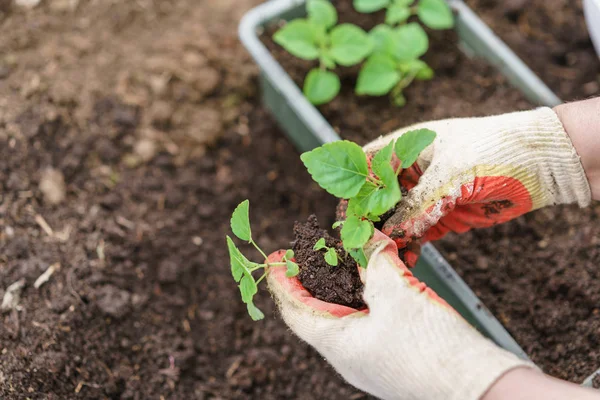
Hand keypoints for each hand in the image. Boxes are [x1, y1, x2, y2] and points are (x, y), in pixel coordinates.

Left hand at [267, 230, 531, 399]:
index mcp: (338, 344)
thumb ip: (375, 260)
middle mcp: (350, 353)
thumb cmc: (434, 350)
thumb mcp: (397, 294)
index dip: (283, 281)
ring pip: (352, 310)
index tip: (277, 256)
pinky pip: (377, 315)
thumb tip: (365, 234)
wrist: (483, 390)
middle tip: (316, 248)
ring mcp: (374, 355)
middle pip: (321, 309)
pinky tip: (391, 269)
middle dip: (317, 275)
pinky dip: (378, 290)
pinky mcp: (398, 353)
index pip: (295, 310)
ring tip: (353, 252)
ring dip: (352, 279)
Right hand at [363, 107, 590, 247]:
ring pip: (395, 219)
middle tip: (360, 247)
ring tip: (380, 259)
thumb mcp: (450, 176)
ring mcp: (427, 193)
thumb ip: (417, 205)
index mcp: (407, 145)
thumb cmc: (494, 150)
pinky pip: (417, 232)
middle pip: (376, 197)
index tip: (346, 216)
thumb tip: (388, 234)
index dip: (352, 190)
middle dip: (367, 221)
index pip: (366, 166)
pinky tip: (404, 259)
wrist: (543, 163)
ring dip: (387, 238)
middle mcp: (411, 170)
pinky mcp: (443, 214)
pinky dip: (409, 246)